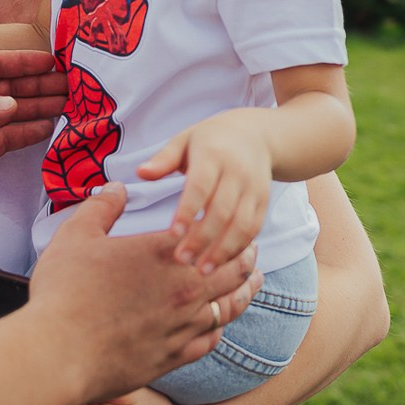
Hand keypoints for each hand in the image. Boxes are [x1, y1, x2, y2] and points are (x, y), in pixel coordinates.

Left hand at [0, 49, 63, 220]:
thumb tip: (11, 104)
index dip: (22, 61)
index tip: (51, 60)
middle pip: (8, 88)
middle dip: (39, 85)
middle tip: (71, 85)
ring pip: (12, 114)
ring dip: (38, 108)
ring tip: (68, 105)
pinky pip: (6, 140)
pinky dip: (27, 134)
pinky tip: (47, 129)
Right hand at [29, 184, 260, 404]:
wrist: (59, 353)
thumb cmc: (64, 291)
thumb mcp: (77, 235)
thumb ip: (102, 207)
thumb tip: (117, 187)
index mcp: (163, 252)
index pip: (210, 232)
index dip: (224, 224)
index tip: (230, 218)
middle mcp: (183, 289)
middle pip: (231, 269)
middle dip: (245, 255)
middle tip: (252, 247)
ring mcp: (182, 326)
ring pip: (229, 306)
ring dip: (245, 290)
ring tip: (253, 281)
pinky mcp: (174, 357)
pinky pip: (210, 339)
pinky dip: (220, 327)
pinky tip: (219, 323)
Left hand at [137, 109, 272, 271]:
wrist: (256, 134)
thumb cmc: (210, 140)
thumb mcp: (185, 140)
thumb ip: (164, 159)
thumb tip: (140, 173)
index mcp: (213, 154)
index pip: (200, 187)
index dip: (187, 212)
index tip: (173, 234)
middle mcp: (237, 172)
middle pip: (222, 211)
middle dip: (202, 239)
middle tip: (181, 261)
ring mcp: (254, 187)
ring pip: (241, 225)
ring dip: (223, 251)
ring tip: (202, 270)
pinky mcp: (264, 201)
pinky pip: (254, 228)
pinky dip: (239, 248)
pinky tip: (221, 262)